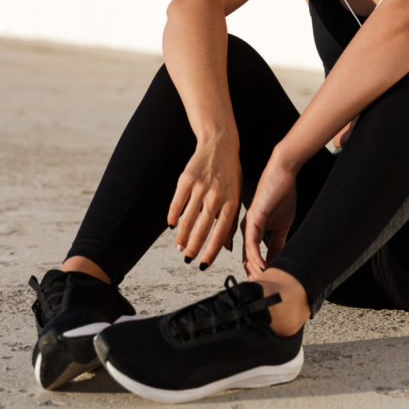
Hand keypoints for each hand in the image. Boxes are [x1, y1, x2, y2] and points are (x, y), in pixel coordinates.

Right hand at [167, 134, 240, 268]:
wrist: (219, 144)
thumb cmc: (230, 174)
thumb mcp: (237, 195)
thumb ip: (231, 221)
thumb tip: (227, 247)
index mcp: (231, 202)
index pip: (220, 234)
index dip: (211, 252)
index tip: (203, 265)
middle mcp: (216, 196)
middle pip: (202, 229)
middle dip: (194, 248)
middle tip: (188, 260)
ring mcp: (200, 187)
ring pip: (188, 218)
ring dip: (183, 236)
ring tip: (180, 247)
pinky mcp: (186, 179)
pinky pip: (177, 202)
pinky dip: (174, 216)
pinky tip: (172, 226)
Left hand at [243, 154, 297, 276]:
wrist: (283, 174)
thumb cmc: (282, 195)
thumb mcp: (282, 226)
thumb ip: (278, 244)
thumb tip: (278, 261)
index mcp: (252, 231)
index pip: (253, 258)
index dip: (259, 273)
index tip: (268, 286)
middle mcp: (247, 230)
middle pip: (247, 260)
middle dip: (255, 276)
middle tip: (264, 290)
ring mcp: (248, 225)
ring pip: (248, 254)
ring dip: (255, 270)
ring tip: (263, 283)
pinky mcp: (253, 218)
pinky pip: (251, 242)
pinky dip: (257, 256)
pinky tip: (263, 267)